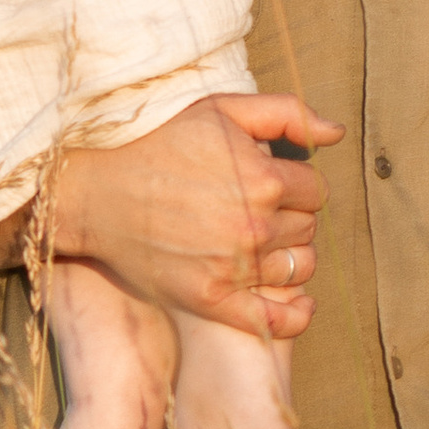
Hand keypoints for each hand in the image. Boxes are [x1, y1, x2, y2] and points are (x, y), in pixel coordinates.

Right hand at [0, 61, 334, 328]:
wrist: (92, 188)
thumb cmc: (156, 141)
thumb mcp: (220, 109)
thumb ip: (286, 113)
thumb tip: (336, 134)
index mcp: (261, 177)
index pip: (315, 190)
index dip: (296, 184)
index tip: (271, 182)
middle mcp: (251, 225)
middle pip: (308, 229)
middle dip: (291, 217)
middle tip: (257, 209)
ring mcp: (231, 266)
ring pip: (297, 269)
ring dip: (289, 257)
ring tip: (261, 243)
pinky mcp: (208, 299)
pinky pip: (274, 319)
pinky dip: (293, 314)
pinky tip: (297, 304)